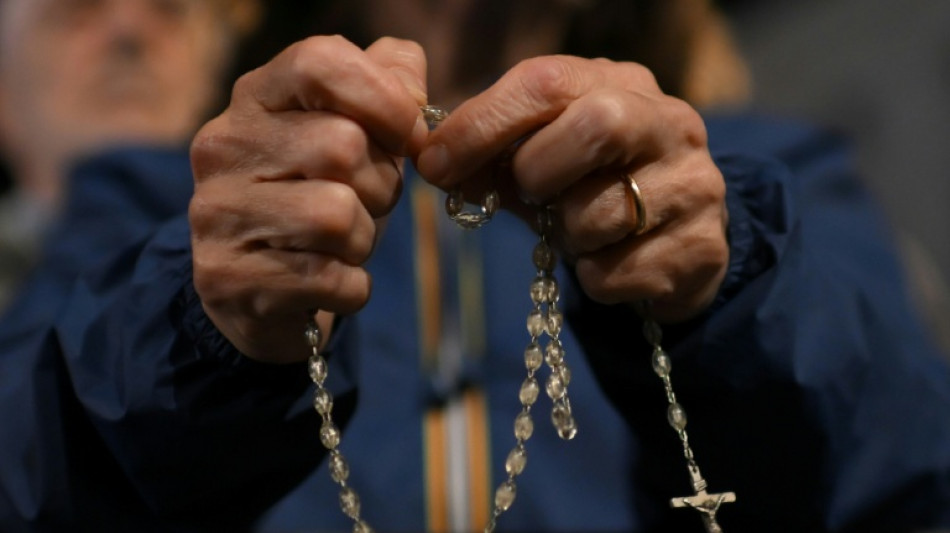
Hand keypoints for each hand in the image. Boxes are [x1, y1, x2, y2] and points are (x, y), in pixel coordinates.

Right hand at [189, 36, 427, 361]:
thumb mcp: (357, 135)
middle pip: (342, 146)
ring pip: (336, 214)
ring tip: (342, 244)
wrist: (262, 291)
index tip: (406, 138)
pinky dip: (351, 287)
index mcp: (256, 98)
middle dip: (381, 186)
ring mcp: (219, 213)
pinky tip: (329, 281)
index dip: (383, 98)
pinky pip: (331, 279)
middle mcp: (225, 147)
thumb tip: (411, 91)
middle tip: (366, 204)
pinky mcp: (228, 278)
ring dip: (363, 240)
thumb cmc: (320, 199)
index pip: (319, 63)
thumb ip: (388, 87)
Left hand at [416, 56, 727, 321]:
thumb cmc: (592, 191)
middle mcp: (668, 122)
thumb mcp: (541, 161)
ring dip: (565, 236)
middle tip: (529, 195)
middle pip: (596, 125)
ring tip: (578, 232)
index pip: (547, 82)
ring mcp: (694, 183)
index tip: (433, 162)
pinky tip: (608, 263)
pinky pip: (615, 273)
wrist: (675, 244)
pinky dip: (591, 278)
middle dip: (539, 169)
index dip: (481, 122)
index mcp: (619, 84)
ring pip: (600, 213)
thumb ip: (491, 157)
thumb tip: (432, 161)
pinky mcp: (701, 246)